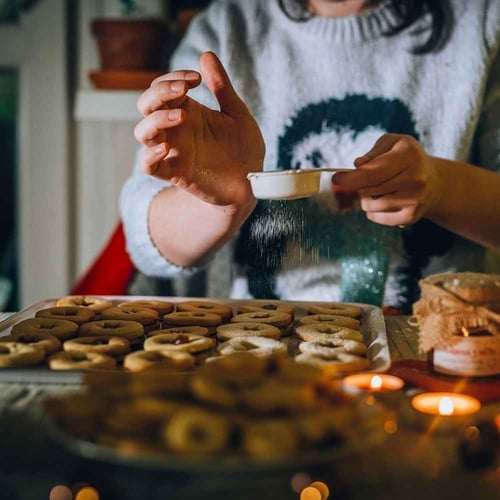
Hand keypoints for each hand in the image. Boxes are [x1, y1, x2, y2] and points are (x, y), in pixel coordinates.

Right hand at [134, 51, 264, 207]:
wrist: (250, 182)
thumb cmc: (243, 148)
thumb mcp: (237, 114)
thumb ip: (222, 88)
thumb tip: (206, 55)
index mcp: (187, 111)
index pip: (163, 87)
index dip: (173, 77)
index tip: (197, 79)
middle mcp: (176, 129)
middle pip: (146, 105)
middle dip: (159, 93)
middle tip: (184, 91)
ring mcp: (173, 150)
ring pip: (143, 133)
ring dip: (156, 120)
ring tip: (182, 117)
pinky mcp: (175, 173)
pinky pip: (148, 166)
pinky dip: (149, 156)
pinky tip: (167, 147)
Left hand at [332, 134, 439, 225]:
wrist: (435, 181)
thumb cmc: (405, 157)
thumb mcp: (392, 143)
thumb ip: (373, 152)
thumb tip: (358, 165)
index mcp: (409, 155)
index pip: (373, 172)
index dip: (350, 178)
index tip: (336, 179)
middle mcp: (416, 178)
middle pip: (368, 190)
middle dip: (359, 186)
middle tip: (365, 182)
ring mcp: (415, 199)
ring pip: (371, 206)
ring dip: (366, 199)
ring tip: (378, 191)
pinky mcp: (411, 217)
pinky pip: (377, 218)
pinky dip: (374, 212)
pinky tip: (385, 202)